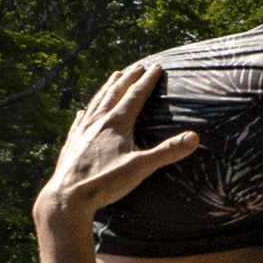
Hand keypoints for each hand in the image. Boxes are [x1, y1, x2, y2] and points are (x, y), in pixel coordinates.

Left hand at [34, 65, 193, 223]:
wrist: (68, 196)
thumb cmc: (105, 181)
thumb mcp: (141, 167)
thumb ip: (167, 151)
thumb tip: (194, 137)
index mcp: (116, 123)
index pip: (135, 96)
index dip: (147, 81)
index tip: (157, 68)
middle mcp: (98, 121)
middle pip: (114, 93)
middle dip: (128, 78)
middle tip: (137, 66)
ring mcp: (82, 131)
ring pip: (96, 102)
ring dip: (106, 88)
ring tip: (113, 76)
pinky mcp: (72, 143)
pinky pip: (79, 121)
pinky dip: (85, 112)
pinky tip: (82, 111)